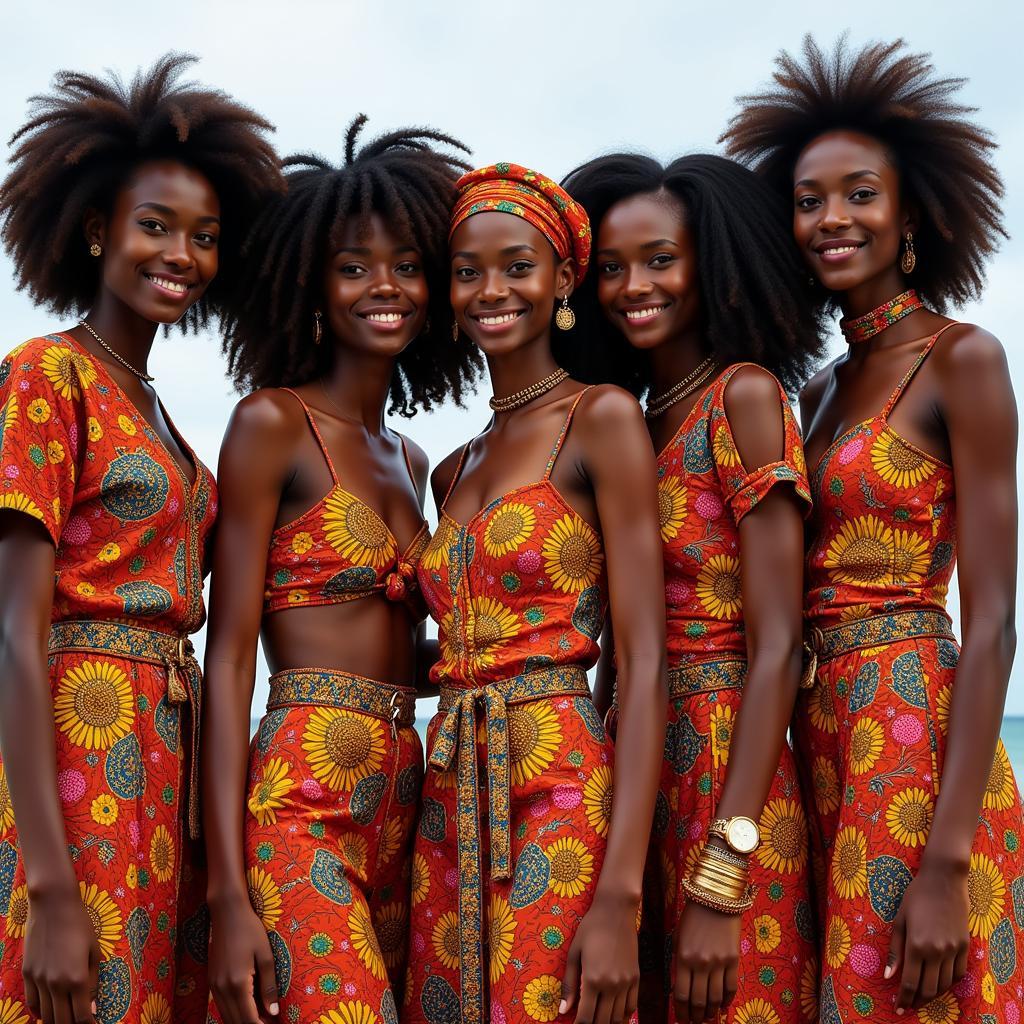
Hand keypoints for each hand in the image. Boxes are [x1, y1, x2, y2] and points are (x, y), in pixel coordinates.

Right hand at [22, 886, 99, 1023]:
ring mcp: (39, 981)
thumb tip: (91, 1007)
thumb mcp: (95, 951)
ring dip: (57, 1021)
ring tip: (66, 1018)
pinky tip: (48, 1011)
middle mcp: (56, 985)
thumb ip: (93, 981)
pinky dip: (40, 1012)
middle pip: (62, 1021)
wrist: (53, 906)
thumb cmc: (80, 925)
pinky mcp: (27, 975)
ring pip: (45, 1016)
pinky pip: (32, 1003)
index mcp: (77, 979)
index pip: (81, 1017)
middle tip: (81, 1022)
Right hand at [209, 898, 279, 1023]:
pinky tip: (248, 1008)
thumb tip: (273, 1012)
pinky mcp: (211, 981)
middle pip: (236, 1021)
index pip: (248, 1019)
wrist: (227, 912)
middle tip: (270, 1023)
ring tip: (262, 1018)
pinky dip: (234, 1012)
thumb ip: (268, 986)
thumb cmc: (250, 930)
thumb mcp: (266, 956)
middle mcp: (222, 989)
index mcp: (237, 984)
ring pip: (226, 1016)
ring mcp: (214, 986)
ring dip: (242, 1020)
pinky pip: (222, 1005)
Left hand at [560, 892, 639, 1023]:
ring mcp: (626, 983)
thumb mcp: (574, 953)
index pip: (586, 1018)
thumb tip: (563, 1010)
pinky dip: (624, 1016)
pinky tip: (616, 1017)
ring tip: (598, 1020)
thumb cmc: (590, 928)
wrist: (616, 911)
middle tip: (585, 1022)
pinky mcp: (636, 978)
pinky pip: (632, 1006)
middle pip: (603, 1021)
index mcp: (593, 980)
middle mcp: (612, 985)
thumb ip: (570, 984)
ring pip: (619, 1018)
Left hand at [672, 902, 740, 1022]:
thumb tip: (680, 987)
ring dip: (711, 1012)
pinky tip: (722, 1006)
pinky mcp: (733, 960)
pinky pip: (731, 988)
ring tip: (707, 1018)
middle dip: (696, 1016)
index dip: (681, 1011)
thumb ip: (679, 962)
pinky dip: (726, 1001)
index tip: (681, 1019)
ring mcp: (719, 962)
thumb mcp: (679, 938)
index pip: (681, 994)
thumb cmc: (692, 917)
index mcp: (683, 957)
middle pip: (698, 1001)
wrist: (715, 899)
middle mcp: (701, 963)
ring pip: (715, 998)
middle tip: (694, 1022)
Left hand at [885, 860, 969, 1011]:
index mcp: (916, 945)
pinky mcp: (964, 947)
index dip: (903, 998)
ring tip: (922, 997)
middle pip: (928, 989)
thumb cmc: (915, 896)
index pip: (910, 982)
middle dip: (917, 1001)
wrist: (943, 881)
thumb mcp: (899, 920)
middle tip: (909, 1005)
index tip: (897, 1007)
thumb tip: (888, 976)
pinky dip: (949, 983)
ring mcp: (953, 950)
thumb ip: (895, 950)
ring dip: (933, 995)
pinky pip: (958, 974)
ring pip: (945, 985)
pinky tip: (940, 983)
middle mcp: (936, 951)